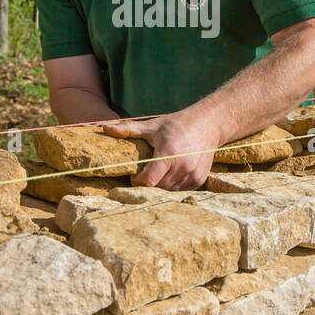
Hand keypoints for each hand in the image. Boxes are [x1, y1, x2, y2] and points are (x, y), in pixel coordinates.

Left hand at [102, 113, 220, 190]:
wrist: (208, 124)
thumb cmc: (177, 124)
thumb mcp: (152, 126)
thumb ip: (129, 129)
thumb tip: (105, 128)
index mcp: (169, 154)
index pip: (149, 180)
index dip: (138, 182)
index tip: (134, 177)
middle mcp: (182, 167)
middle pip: (157, 187)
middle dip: (148, 183)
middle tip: (144, 174)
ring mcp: (192, 174)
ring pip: (169, 190)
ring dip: (160, 185)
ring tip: (157, 172)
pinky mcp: (199, 179)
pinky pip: (180, 189)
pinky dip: (173, 185)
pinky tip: (171, 173)